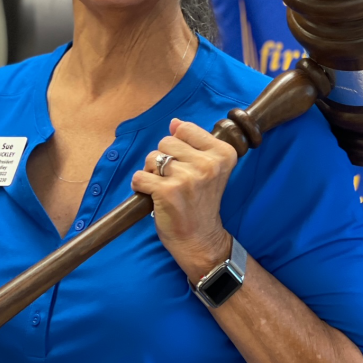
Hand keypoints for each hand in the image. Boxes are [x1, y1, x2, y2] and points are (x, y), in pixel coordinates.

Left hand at [131, 118, 237, 280]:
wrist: (200, 239)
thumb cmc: (201, 203)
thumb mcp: (208, 169)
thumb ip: (193, 143)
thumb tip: (174, 123)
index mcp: (223, 154)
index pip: (185, 128)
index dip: (179, 147)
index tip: (188, 165)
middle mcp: (208, 164)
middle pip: (166, 141)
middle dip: (164, 159)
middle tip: (176, 180)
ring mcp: (188, 178)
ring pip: (151, 158)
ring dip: (152, 173)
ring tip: (166, 189)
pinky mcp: (167, 191)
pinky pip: (139, 176)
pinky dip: (140, 186)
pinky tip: (154, 197)